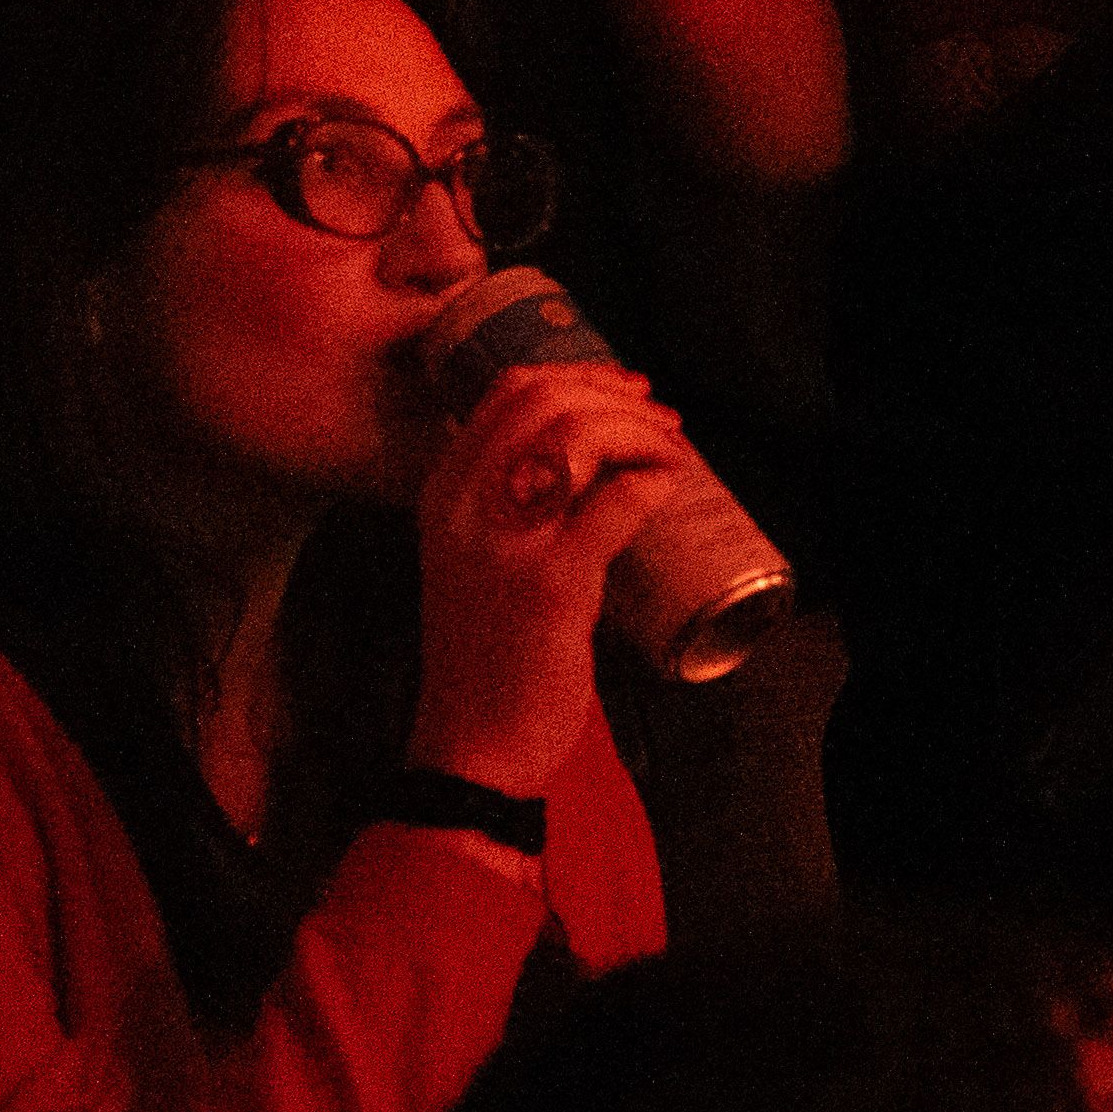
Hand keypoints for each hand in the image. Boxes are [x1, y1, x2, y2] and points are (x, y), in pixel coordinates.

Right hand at [404, 355, 676, 795]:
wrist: (473, 737)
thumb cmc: (492, 643)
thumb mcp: (485, 551)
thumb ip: (519, 495)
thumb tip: (601, 435)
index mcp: (442, 491)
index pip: (508, 391)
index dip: (581, 374)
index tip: (630, 390)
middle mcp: (462, 505)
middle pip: (545, 399)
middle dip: (620, 397)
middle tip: (663, 422)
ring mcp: (503, 541)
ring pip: (579, 435)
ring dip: (642, 431)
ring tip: (670, 453)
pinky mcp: (551, 582)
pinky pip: (617, 498)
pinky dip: (654, 480)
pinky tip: (666, 489)